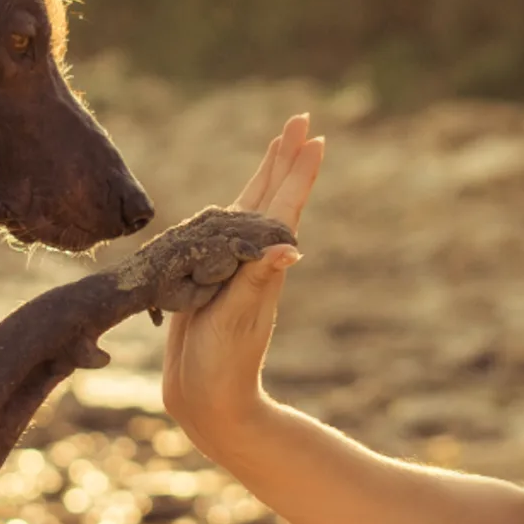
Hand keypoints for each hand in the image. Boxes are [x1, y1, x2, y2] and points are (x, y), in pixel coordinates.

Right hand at [162, 114, 323, 440]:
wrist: (209, 403)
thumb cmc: (226, 363)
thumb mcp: (241, 318)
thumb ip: (259, 278)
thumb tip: (290, 248)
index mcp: (261, 263)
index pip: (283, 205)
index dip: (297, 170)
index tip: (314, 134)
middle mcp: (252, 262)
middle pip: (271, 197)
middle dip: (285, 159)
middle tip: (301, 121)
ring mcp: (233, 271)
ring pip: (250, 212)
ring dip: (265, 178)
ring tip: (277, 150)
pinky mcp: (212, 283)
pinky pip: (224, 234)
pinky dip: (232, 211)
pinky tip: (231, 209)